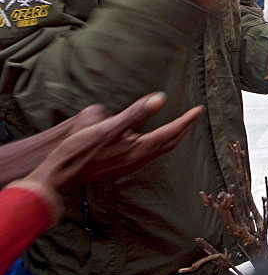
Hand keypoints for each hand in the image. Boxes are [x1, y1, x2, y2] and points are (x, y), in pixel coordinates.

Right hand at [27, 93, 202, 192]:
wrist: (61, 174)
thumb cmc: (81, 150)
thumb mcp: (109, 126)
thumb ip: (136, 113)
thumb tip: (160, 99)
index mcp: (139, 148)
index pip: (171, 132)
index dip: (186, 120)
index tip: (199, 110)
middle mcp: (139, 159)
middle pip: (170, 143)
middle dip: (183, 129)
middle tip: (193, 116)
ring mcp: (131, 165)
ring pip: (160, 150)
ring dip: (172, 137)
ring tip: (178, 126)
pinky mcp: (122, 167)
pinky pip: (149, 154)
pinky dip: (158, 144)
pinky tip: (151, 140)